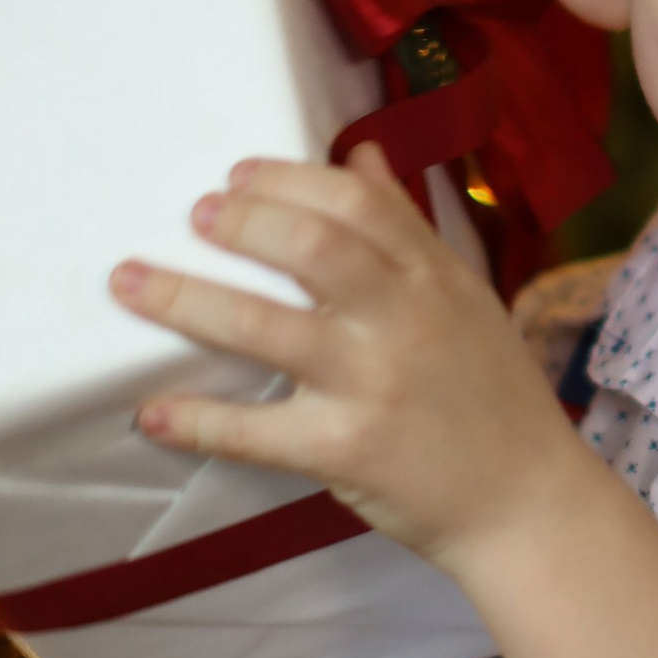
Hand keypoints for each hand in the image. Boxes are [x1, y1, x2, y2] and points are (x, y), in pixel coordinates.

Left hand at [110, 147, 588, 574]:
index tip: (236, 175)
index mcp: (433, 276)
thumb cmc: (490, 395)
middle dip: (239, 223)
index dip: (286, 180)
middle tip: (192, 215)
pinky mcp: (346, 450)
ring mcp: (372, 384)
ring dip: (183, 300)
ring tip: (130, 281)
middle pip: (310, 246)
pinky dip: (197, 420)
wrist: (527, 502)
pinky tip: (152, 412)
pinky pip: (255, 432)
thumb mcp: (464, 296)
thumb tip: (359, 156)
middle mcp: (403, 320)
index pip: (356, 203)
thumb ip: (407, 228)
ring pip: (263, 327)